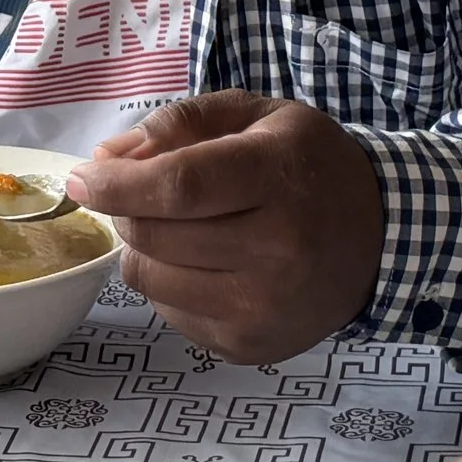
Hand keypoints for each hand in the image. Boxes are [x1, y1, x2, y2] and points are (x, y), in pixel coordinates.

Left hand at [65, 91, 383, 364]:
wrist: (380, 237)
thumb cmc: (308, 165)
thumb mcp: (255, 116)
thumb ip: (179, 124)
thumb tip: (106, 160)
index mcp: (276, 180)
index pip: (178, 187)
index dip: (118, 184)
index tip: (82, 178)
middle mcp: (276, 252)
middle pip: (154, 235)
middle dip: (127, 209)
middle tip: (141, 192)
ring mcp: (263, 309)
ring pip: (149, 278)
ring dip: (142, 247)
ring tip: (178, 226)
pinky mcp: (249, 346)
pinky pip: (168, 312)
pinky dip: (166, 282)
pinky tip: (204, 261)